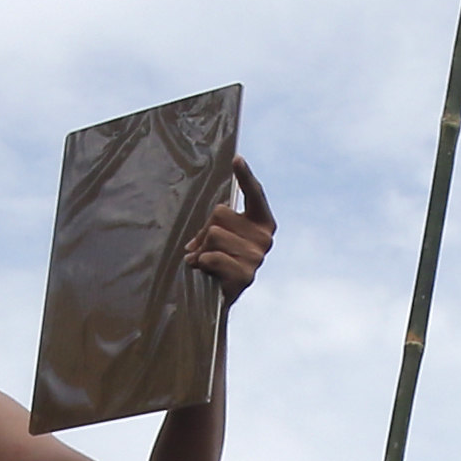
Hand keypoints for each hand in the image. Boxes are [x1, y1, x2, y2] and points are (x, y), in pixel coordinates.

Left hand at [186, 161, 274, 304]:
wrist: (219, 302)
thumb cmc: (218, 265)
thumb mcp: (217, 239)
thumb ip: (212, 229)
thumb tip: (196, 241)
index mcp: (263, 224)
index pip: (254, 195)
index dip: (245, 176)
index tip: (237, 159)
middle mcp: (265, 238)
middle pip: (221, 213)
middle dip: (204, 230)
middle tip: (203, 249)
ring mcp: (256, 257)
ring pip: (213, 235)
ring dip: (200, 250)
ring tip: (203, 263)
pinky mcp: (245, 276)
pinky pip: (211, 257)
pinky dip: (201, 263)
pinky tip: (205, 272)